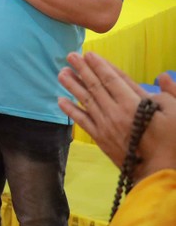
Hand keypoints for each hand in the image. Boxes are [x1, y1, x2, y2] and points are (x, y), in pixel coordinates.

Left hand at [58, 52, 175, 180]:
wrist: (160, 172)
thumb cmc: (173, 141)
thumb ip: (170, 94)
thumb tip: (161, 77)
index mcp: (133, 104)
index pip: (112, 79)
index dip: (100, 66)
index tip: (89, 54)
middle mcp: (115, 112)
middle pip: (96, 86)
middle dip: (82, 70)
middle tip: (70, 56)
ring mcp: (105, 125)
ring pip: (86, 101)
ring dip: (73, 85)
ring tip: (61, 73)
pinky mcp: (100, 138)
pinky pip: (82, 121)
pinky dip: (71, 110)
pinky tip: (61, 100)